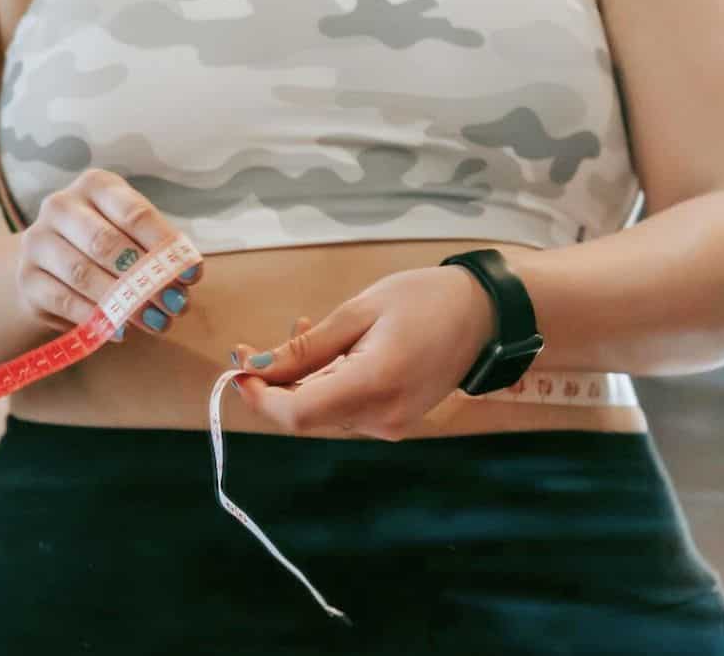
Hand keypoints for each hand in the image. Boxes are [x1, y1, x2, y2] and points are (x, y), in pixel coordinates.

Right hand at [16, 169, 201, 336]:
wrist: (50, 267)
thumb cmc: (106, 247)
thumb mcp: (133, 236)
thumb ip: (159, 252)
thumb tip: (186, 276)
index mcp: (94, 185)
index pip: (134, 213)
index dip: (166, 246)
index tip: (193, 275)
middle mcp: (60, 205)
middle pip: (105, 244)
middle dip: (145, 279)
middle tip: (175, 305)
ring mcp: (37, 241)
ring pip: (83, 274)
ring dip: (123, 303)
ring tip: (155, 322)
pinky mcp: (27, 278)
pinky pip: (65, 300)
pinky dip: (97, 317)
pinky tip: (121, 329)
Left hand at [228, 266, 496, 439]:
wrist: (485, 314)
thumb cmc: (424, 300)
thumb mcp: (357, 312)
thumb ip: (305, 348)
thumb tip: (254, 369)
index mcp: (374, 386)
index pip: (296, 415)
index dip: (258, 397)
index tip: (238, 367)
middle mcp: (382, 417)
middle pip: (304, 416)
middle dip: (272, 384)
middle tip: (253, 345)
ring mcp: (391, 424)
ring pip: (320, 411)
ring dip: (298, 379)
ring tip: (303, 331)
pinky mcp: (395, 421)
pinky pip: (344, 408)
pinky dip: (323, 383)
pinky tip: (327, 350)